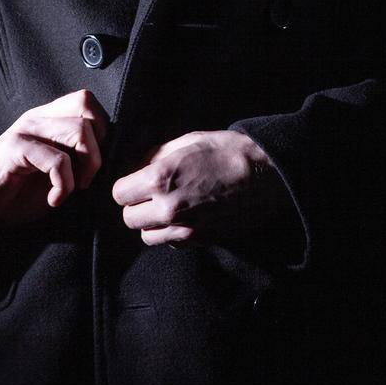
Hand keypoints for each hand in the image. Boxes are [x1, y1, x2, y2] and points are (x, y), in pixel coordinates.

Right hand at [0, 89, 108, 224]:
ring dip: (85, 168)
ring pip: (79, 131)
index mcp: (48, 119)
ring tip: (69, 189)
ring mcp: (26, 131)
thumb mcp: (53, 173)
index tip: (90, 166)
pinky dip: (64, 185)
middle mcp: (38, 118)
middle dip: (98, 149)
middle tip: (85, 179)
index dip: (100, 132)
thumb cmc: (16, 192)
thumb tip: (109, 161)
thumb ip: (76, 160)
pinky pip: (57, 159)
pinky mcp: (15, 149)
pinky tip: (53, 199)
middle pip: (88, 109)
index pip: (87, 102)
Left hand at [111, 130, 293, 245]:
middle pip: (129, 219)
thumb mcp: (187, 140)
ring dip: (151, 223)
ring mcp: (185, 228)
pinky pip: (170, 243)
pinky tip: (185, 215)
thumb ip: (156, 155)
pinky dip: (171, 233)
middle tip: (151, 194)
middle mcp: (168, 208)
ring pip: (147, 236)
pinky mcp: (200, 240)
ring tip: (167, 207)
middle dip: (136, 206)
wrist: (266, 175)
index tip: (136, 182)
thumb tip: (140, 166)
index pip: (120, 194)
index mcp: (160, 179)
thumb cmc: (229, 152)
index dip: (127, 186)